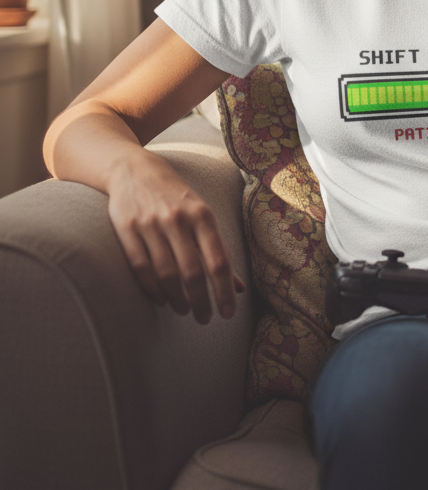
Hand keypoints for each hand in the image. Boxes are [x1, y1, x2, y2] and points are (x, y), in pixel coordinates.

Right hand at [106, 150, 244, 323]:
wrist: (134, 169)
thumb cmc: (176, 196)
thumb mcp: (202, 214)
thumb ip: (218, 248)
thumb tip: (238, 287)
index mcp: (202, 214)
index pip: (218, 261)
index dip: (223, 290)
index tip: (228, 313)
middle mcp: (177, 219)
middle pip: (192, 272)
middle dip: (201, 301)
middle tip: (206, 319)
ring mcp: (150, 224)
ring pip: (166, 274)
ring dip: (177, 299)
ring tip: (186, 311)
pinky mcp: (126, 229)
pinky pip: (140, 267)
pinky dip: (152, 289)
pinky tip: (162, 300)